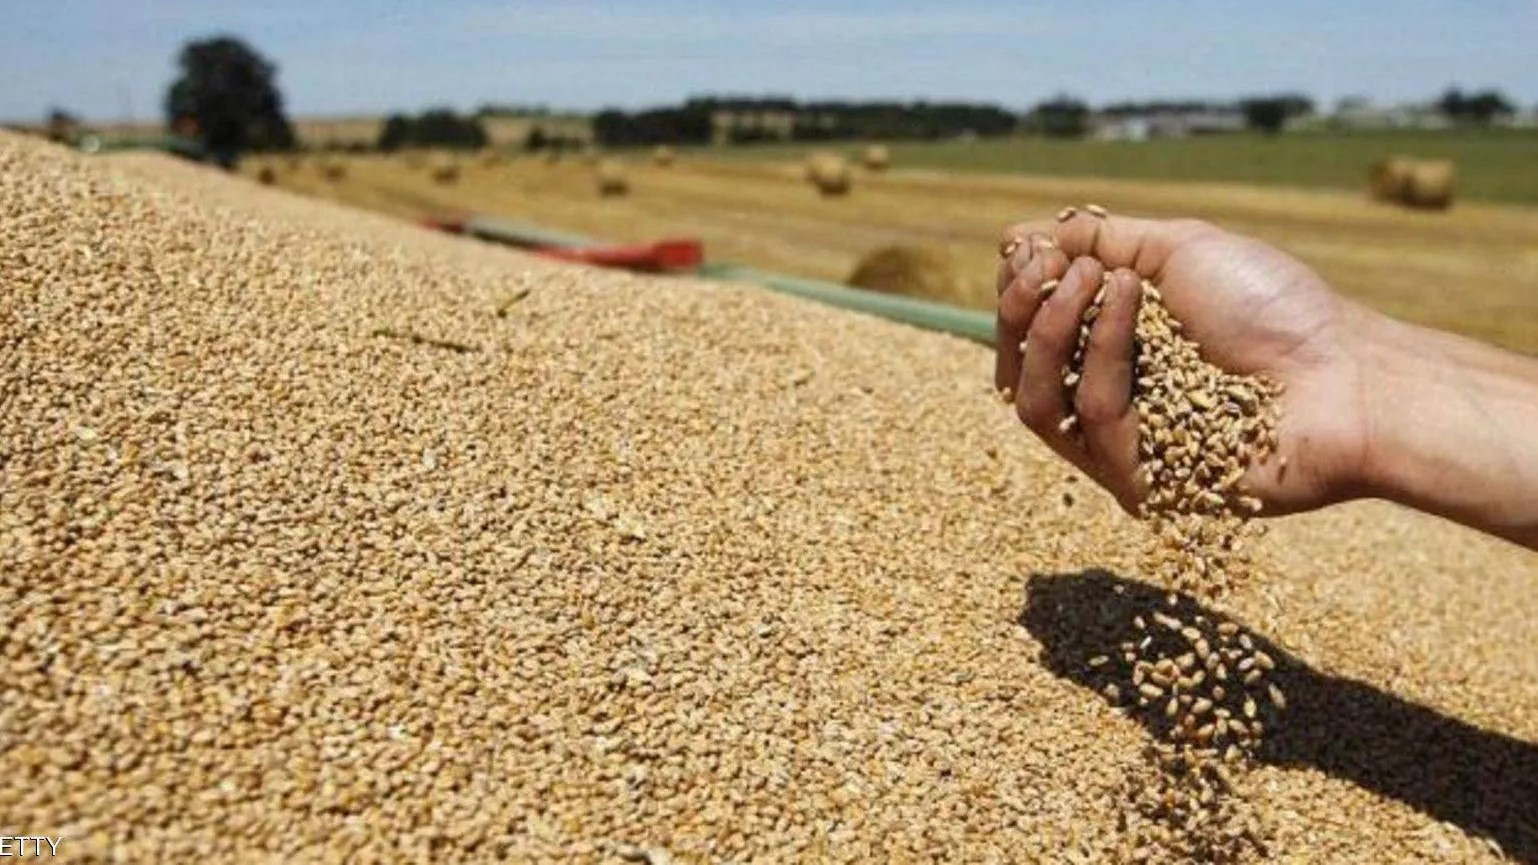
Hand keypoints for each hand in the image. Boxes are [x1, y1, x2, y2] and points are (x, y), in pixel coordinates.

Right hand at [994, 211, 1374, 515]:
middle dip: (1020, 310)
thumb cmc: (1277, 307)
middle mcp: (1107, 409)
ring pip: (1037, 403)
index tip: (1032, 249)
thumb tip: (1014, 236)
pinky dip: (1106, 349)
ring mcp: (1120, 452)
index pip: (1028, 337)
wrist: (1349, 370)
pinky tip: (1131, 301)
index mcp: (1111, 359)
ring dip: (1051, 329)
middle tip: (1047, 264)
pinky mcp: (1143, 484)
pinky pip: (1096, 417)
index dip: (1018, 292)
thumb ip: (1098, 244)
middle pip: (1019, 373)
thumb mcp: (1178, 250)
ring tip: (1091, 278)